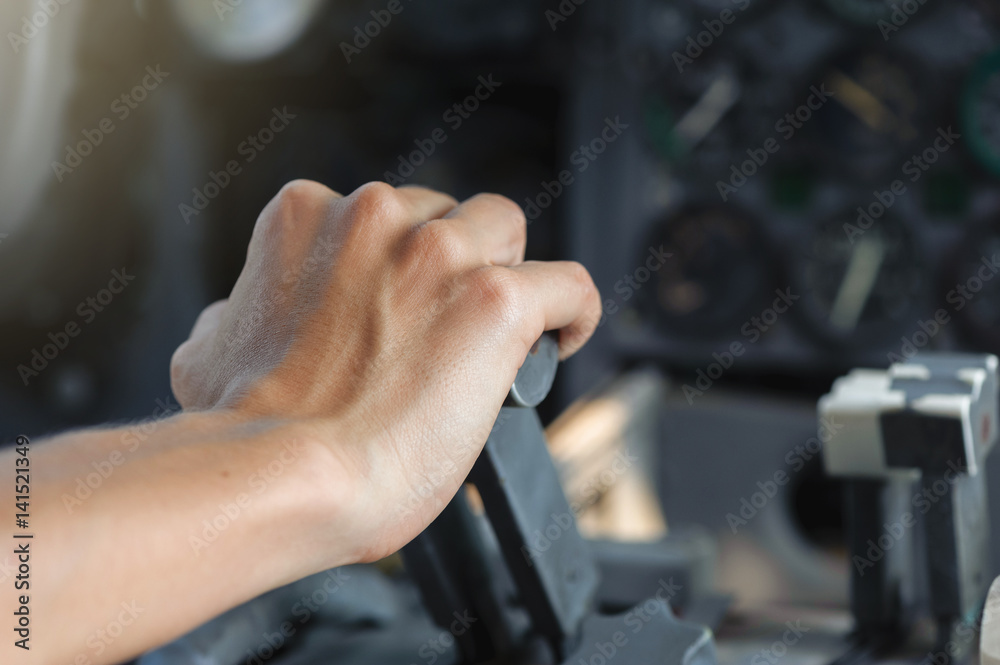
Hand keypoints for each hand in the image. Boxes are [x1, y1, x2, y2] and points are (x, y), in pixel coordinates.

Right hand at [170, 180, 601, 561]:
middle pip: (446, 214)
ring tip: (496, 337)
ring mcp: (438, 253)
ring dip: (504, 275)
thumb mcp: (209, 350)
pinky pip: (566, 285)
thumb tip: (238, 320)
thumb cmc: (246, 432)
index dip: (400, 263)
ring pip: (505, 231)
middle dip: (451, 262)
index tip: (405, 306)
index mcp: (307, 218)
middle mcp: (375, 218)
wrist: (279, 478)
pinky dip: (571, 312)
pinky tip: (563, 339)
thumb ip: (239, 315)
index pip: (380, 214)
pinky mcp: (495, 300)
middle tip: (444, 327)